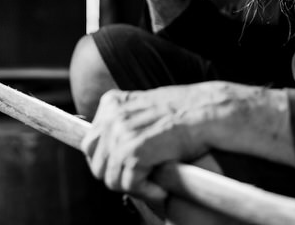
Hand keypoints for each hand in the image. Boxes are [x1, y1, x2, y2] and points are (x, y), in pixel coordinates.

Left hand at [80, 87, 208, 204]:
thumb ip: (122, 124)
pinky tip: (160, 187)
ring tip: (152, 184)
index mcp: (111, 103)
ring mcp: (121, 134)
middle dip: (116, 176)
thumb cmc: (182, 113)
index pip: (89, 143)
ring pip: (110, 178)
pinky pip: (129, 184)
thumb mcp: (143, 110)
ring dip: (132, 187)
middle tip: (139, 180)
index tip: (123, 168)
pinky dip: (146, 191)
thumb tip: (108, 154)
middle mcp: (112, 117)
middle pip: (96, 163)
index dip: (105, 161)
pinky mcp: (134, 151)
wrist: (204, 112)